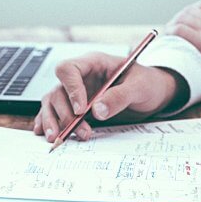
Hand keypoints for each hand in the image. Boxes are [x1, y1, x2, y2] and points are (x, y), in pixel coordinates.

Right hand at [34, 52, 186, 141]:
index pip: (69, 69)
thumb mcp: (139, 87)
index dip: (71, 89)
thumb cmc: (147, 83)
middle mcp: (81, 77)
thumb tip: (97, 111)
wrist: (153, 94)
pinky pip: (55, 112)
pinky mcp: (76, 106)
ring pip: (52, 102)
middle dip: (65, 113)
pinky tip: (46, 133)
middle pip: (58, 90)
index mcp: (94, 63)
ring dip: (53, 121)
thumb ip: (119, 97)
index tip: (81, 110)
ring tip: (57, 138)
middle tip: (80, 131)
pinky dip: (49, 123)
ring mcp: (76, 92)